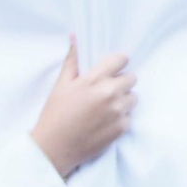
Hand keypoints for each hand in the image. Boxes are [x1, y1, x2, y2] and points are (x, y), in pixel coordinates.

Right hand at [31, 37, 136, 178]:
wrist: (53, 149)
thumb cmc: (54, 115)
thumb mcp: (61, 85)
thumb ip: (73, 60)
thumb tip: (75, 37)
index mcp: (94, 80)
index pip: (122, 59)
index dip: (116, 64)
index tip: (110, 70)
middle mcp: (109, 94)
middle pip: (131, 78)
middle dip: (120, 82)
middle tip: (105, 91)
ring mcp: (117, 112)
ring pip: (133, 97)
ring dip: (123, 100)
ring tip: (104, 108)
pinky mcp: (121, 128)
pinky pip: (130, 116)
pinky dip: (120, 118)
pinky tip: (104, 122)